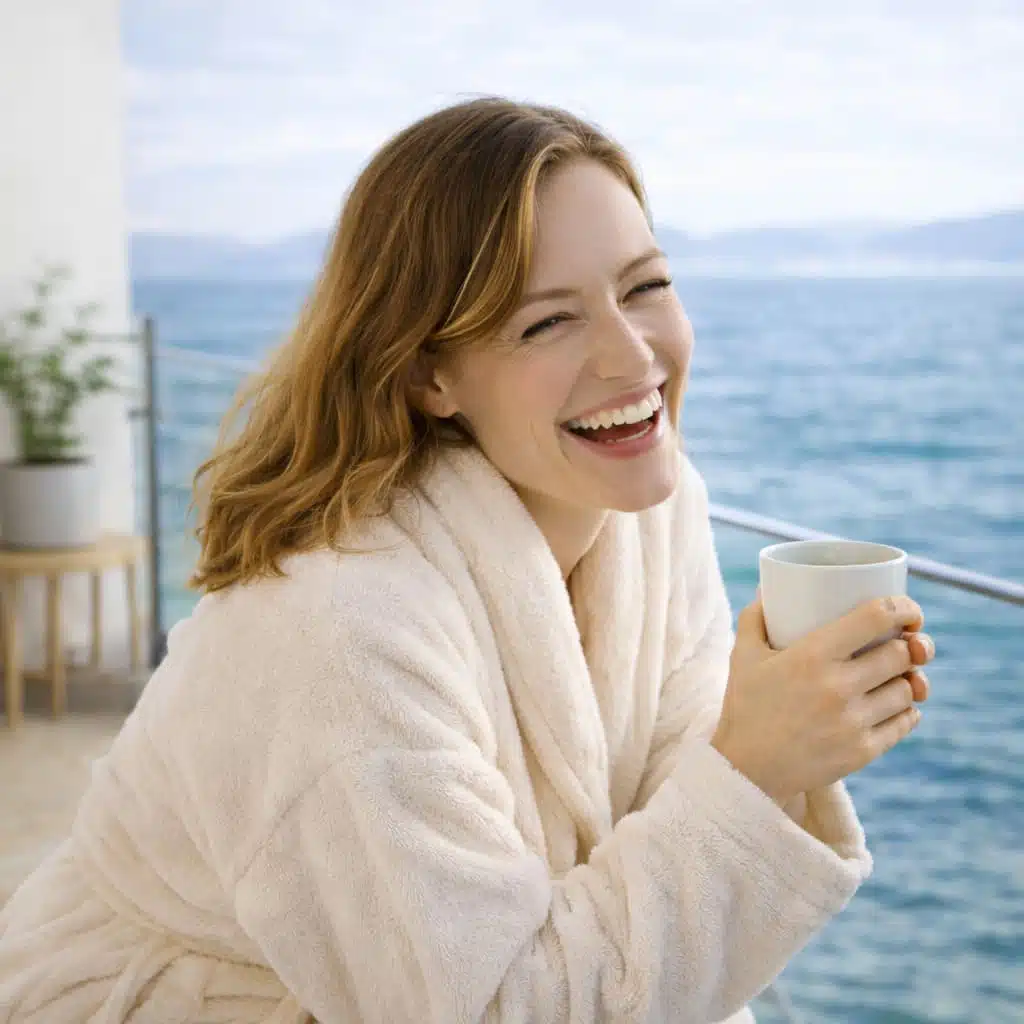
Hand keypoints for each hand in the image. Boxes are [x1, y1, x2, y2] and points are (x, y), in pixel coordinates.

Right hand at [711, 594, 935, 805]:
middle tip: (901, 644)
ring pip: (907, 689)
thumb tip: (770, 588)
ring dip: (908, 679)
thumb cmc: (745, 706)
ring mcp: (853, 722)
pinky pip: (905, 722)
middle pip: (901, 654)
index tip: (908, 611)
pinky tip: (898, 704)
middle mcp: (837, 687)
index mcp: (812, 655)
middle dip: (908, 646)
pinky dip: (907, 710)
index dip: (903, 608)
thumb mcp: (742, 656)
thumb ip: (755, 617)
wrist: (745, 769)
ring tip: (895, 676)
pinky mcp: (863, 751)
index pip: (876, 617)